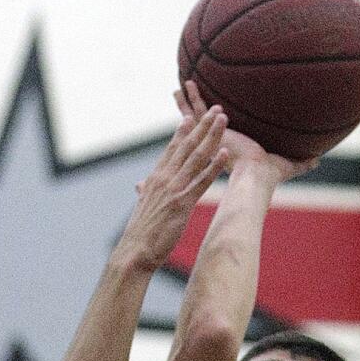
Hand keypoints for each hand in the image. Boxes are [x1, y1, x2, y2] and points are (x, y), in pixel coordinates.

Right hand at [114, 99, 229, 273]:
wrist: (135, 251)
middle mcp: (164, 178)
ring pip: (196, 157)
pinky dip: (214, 166)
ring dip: (211, 136)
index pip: (171, 150)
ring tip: (223, 120)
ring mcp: (173, 189)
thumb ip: (146, 193)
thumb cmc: (140, 234)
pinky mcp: (182, 203)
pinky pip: (201, 181)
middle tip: (216, 110)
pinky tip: (225, 153)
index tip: (192, 117)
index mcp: (154, 178)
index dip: (182, 132)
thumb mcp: (143, 207)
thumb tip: (142, 187)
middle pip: (187, 146)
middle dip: (203, 126)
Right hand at [176, 79, 317, 188]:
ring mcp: (212, 137)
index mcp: (234, 149)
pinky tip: (180, 88)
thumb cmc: (271, 175)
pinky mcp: (208, 133)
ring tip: (180, 86)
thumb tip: (319, 160)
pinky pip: (195, 112)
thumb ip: (302, 162)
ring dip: (188, 101)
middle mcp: (221, 142)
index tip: (214, 116)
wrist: (256, 176)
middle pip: (206, 123)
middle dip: (197, 111)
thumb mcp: (288, 164)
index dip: (216, 125)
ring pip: (196, 115)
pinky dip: (187, 101)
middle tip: (189, 98)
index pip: (223, 134)